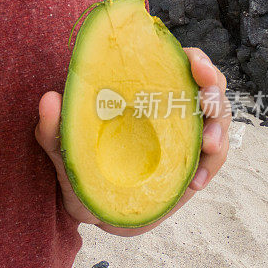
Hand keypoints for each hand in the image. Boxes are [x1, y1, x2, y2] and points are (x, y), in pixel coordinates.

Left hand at [35, 47, 230, 234]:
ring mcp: (183, 140)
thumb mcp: (62, 146)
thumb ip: (52, 126)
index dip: (195, 60)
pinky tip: (194, 182)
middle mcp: (170, 111)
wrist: (90, 206)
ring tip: (206, 145)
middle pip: (210, 90)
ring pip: (218, 125)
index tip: (195, 65)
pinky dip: (208, 169)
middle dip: (215, 92)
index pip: (178, 64)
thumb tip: (49, 98)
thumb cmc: (80, 166)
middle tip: (205, 103)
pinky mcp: (189, 168)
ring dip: (218, 132)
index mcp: (144, 93)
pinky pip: (211, 164)